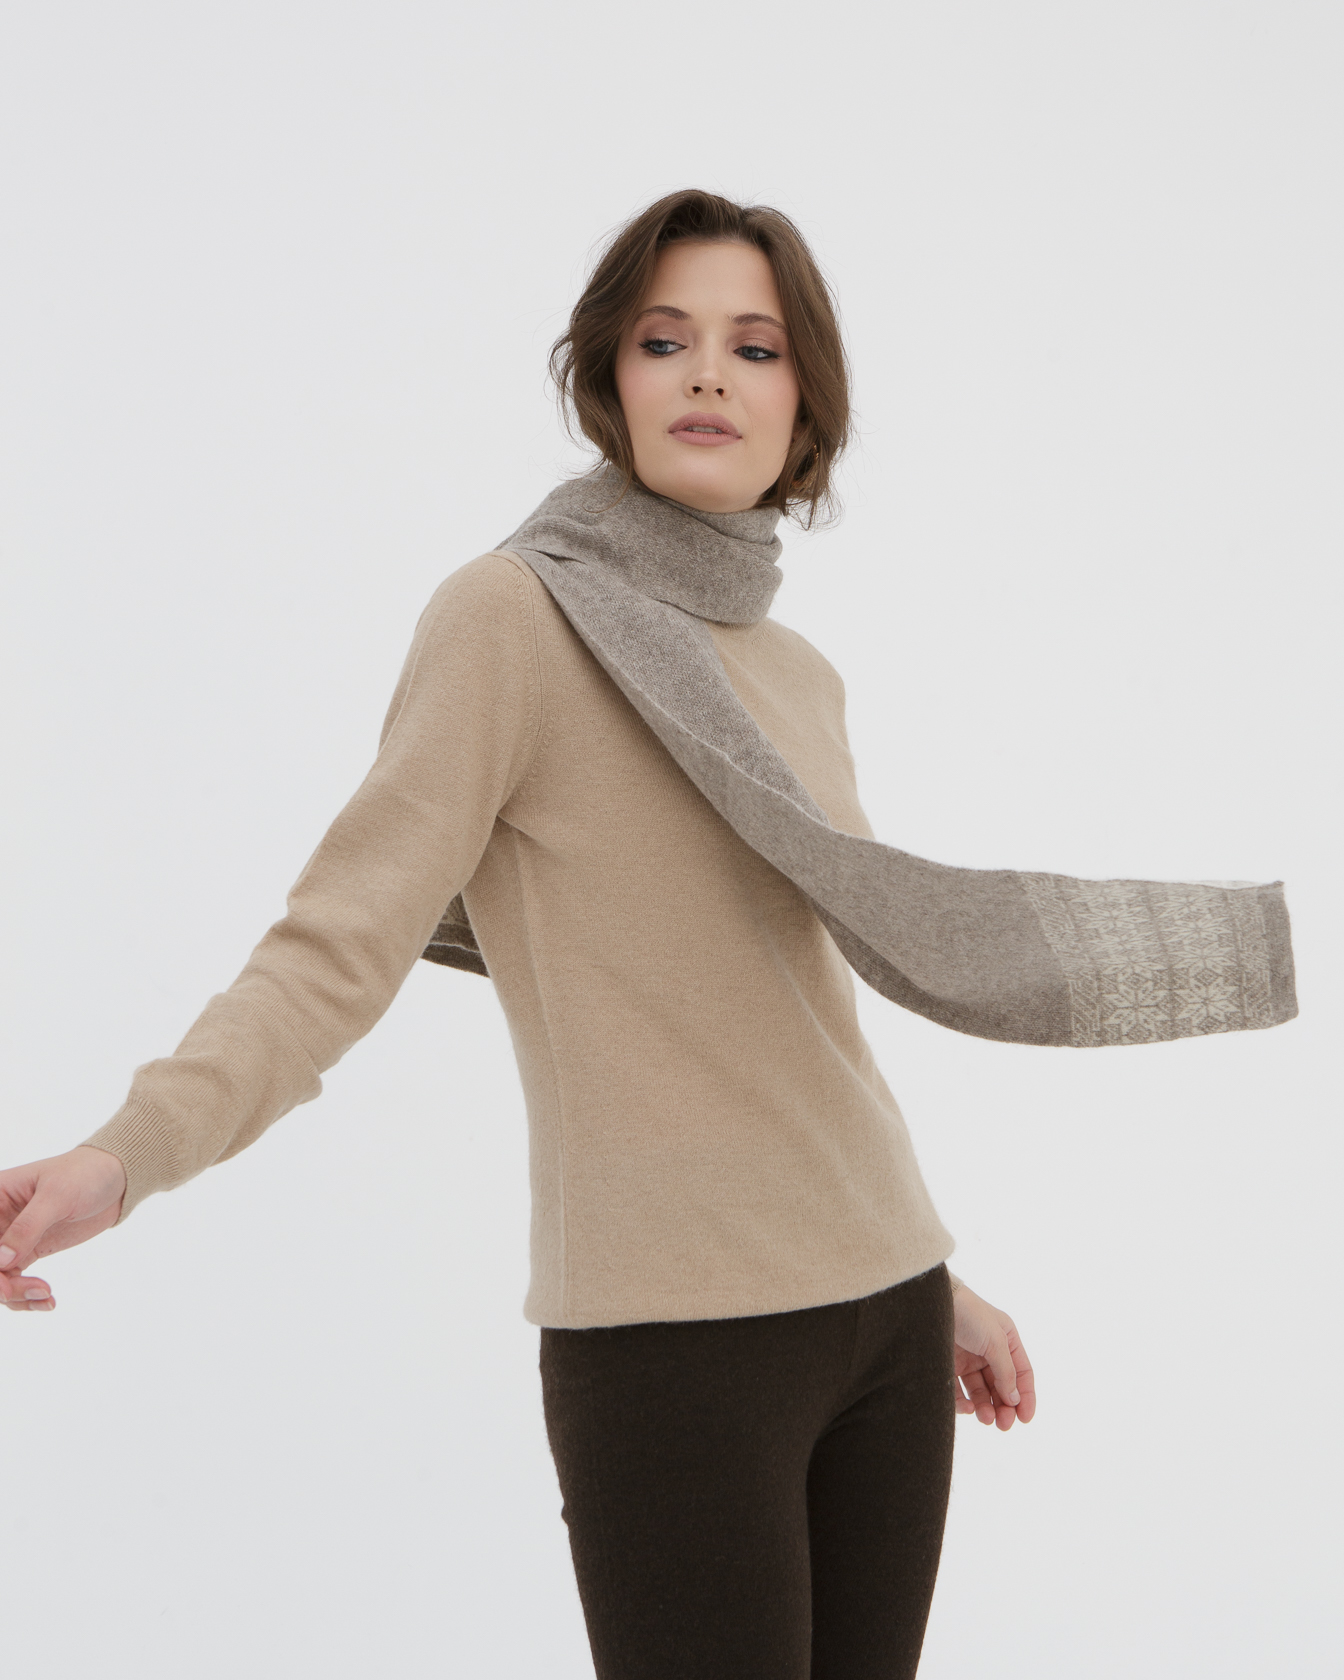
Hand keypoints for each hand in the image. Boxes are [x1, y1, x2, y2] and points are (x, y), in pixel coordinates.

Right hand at [0, 1146, 126, 1312]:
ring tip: (45, 1294)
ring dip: (15, 1293)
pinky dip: (27, 1296)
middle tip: (14, 1292)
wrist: (116, 1179)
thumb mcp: (57, 1196)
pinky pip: (15, 1280)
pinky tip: (48, 1301)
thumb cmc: (84, 1174)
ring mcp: (12, 1237)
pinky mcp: (29, 1251)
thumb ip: (27, 1227)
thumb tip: (0, 1260)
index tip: (3, 1277)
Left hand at [952, 1279, 1035, 1430]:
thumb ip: (1006, 1371)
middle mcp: (989, 1351)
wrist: (930, 1303)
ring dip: (986, 1408)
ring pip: (981, 1392)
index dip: (1025, 1396)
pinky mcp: (948, 1366)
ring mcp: (968, 1359)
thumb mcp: (995, 1341)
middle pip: (1002, 1386)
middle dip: (1004, 1407)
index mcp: (1006, 1340)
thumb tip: (1014, 1400)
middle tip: (1003, 1425)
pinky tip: (969, 1408)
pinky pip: (959, 1391)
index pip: (1022, 1373)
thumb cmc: (969, 1313)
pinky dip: (965, 1403)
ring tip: (987, 1418)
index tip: (1025, 1420)